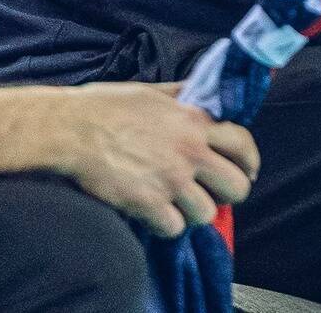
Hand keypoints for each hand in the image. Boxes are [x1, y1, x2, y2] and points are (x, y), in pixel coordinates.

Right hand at [43, 82, 260, 236]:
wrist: (70, 130)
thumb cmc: (106, 106)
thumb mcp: (153, 91)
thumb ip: (182, 95)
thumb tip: (202, 91)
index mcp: (194, 121)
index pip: (244, 143)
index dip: (250, 161)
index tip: (247, 170)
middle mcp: (190, 152)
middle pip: (237, 187)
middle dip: (229, 194)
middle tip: (214, 195)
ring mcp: (171, 180)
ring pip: (207, 214)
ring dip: (194, 213)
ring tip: (179, 205)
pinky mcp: (148, 203)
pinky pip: (174, 228)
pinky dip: (166, 226)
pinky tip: (155, 215)